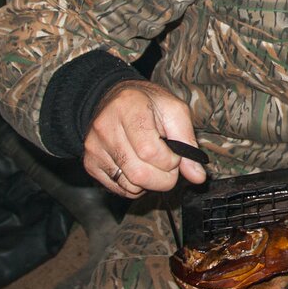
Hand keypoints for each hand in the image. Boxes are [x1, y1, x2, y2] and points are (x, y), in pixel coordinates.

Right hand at [82, 80, 207, 197]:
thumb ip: (188, 142)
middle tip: (169, 164)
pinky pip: (119, 190)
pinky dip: (136, 186)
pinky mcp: (90, 163)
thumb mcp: (174, 111)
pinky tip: (138, 166)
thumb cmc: (148, 104)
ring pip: (129, 186)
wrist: (113, 99)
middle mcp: (105, 128)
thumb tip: (197, 177)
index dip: (171, 161)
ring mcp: (94, 148)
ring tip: (153, 162)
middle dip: (164, 178)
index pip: (150, 152)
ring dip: (150, 183)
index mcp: (128, 108)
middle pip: (139, 174)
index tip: (175, 153)